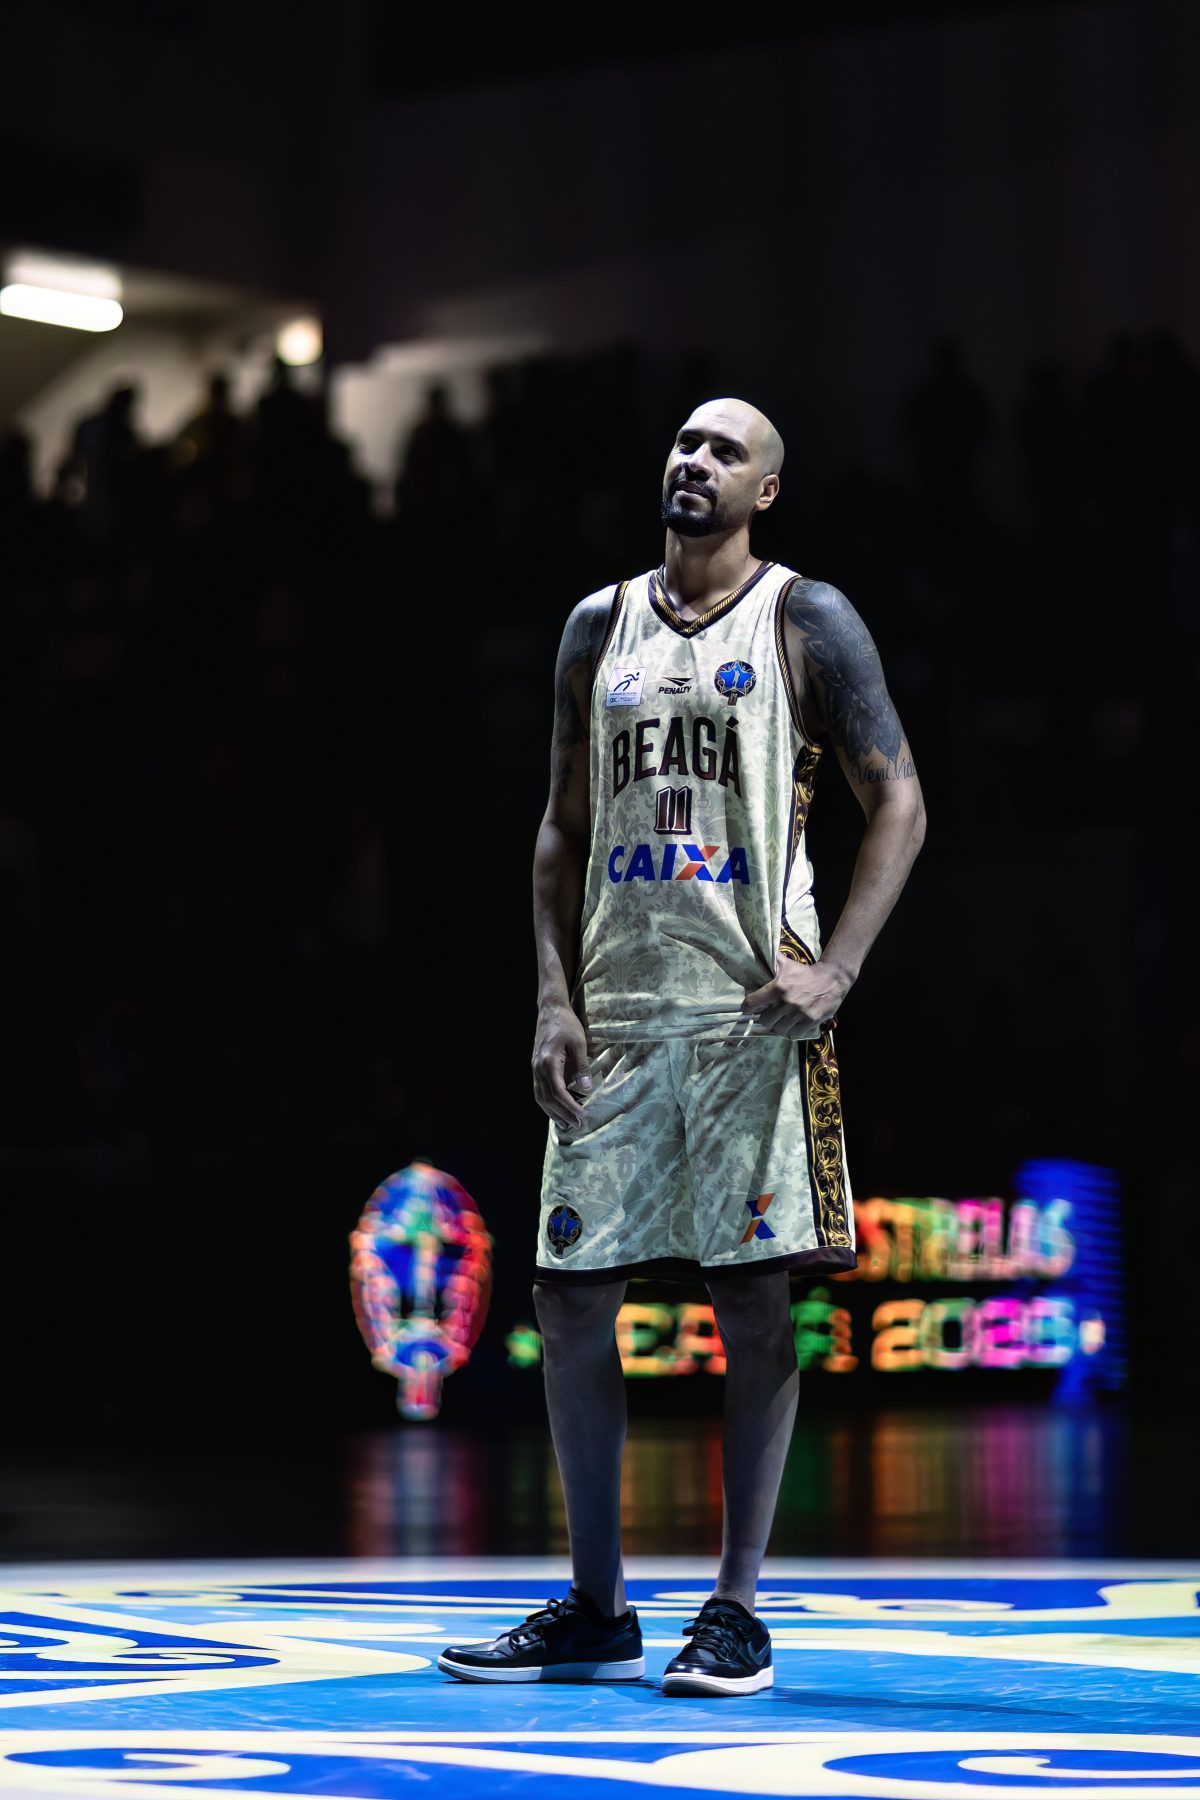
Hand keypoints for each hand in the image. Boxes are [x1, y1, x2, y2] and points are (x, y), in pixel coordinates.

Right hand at [532, 1001, 592, 1129]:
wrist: (550, 1010)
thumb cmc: (566, 1024)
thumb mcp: (579, 1043)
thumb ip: (582, 1066)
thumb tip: (586, 1088)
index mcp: (549, 1062)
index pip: (558, 1092)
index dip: (570, 1107)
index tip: (582, 1116)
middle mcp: (538, 1068)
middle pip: (548, 1099)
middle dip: (562, 1114)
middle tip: (576, 1126)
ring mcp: (535, 1068)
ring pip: (540, 1097)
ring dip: (552, 1112)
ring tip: (565, 1124)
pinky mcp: (536, 1067)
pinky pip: (539, 1090)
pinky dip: (547, 1103)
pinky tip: (556, 1110)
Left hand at [741, 956, 852, 1036]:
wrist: (831, 979)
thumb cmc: (805, 973)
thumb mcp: (787, 964)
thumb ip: (772, 961)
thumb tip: (755, 952)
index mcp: (777, 987)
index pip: (752, 1003)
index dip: (748, 1007)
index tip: (749, 1009)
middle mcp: (786, 1002)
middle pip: (765, 1020)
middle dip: (767, 1017)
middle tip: (771, 1013)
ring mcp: (799, 1013)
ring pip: (779, 1029)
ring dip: (779, 1025)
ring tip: (782, 1020)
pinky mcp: (810, 1021)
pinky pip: (794, 1033)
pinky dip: (793, 1029)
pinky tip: (795, 1023)